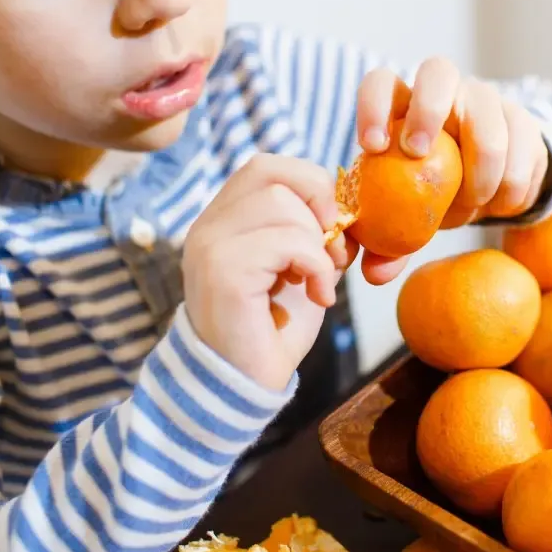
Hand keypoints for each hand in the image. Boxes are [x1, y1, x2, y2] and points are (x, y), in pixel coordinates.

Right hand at [181, 154, 356, 391]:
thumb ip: (312, 230)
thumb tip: (344, 202)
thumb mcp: (299, 267)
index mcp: (222, 219)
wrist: (244, 385)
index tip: (332, 226)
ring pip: (281, 204)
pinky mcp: (224, 271)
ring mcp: (209, 246)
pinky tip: (318, 297)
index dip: (310, 184)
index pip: (265, 166)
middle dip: (319, 205)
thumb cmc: (273, 328)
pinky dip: (316, 266)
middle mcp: (207, 226)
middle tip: (333, 250)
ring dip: (317, 242)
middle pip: (272, 172)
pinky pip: (286, 241)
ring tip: (320, 280)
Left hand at [353, 57, 549, 284]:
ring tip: (473, 202)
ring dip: (480, 168)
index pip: (382, 84)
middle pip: (438, 70)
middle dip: (427, 109)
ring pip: (488, 115)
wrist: (492, 188)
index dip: (373, 106)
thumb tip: (374, 274)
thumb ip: (389, 243)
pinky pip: (524, 148)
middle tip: (418, 154)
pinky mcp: (525, 122)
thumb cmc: (432, 196)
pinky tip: (502, 204)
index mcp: (405, 106)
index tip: (372, 147)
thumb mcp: (407, 219)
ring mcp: (488, 102)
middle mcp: (446, 93)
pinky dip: (512, 186)